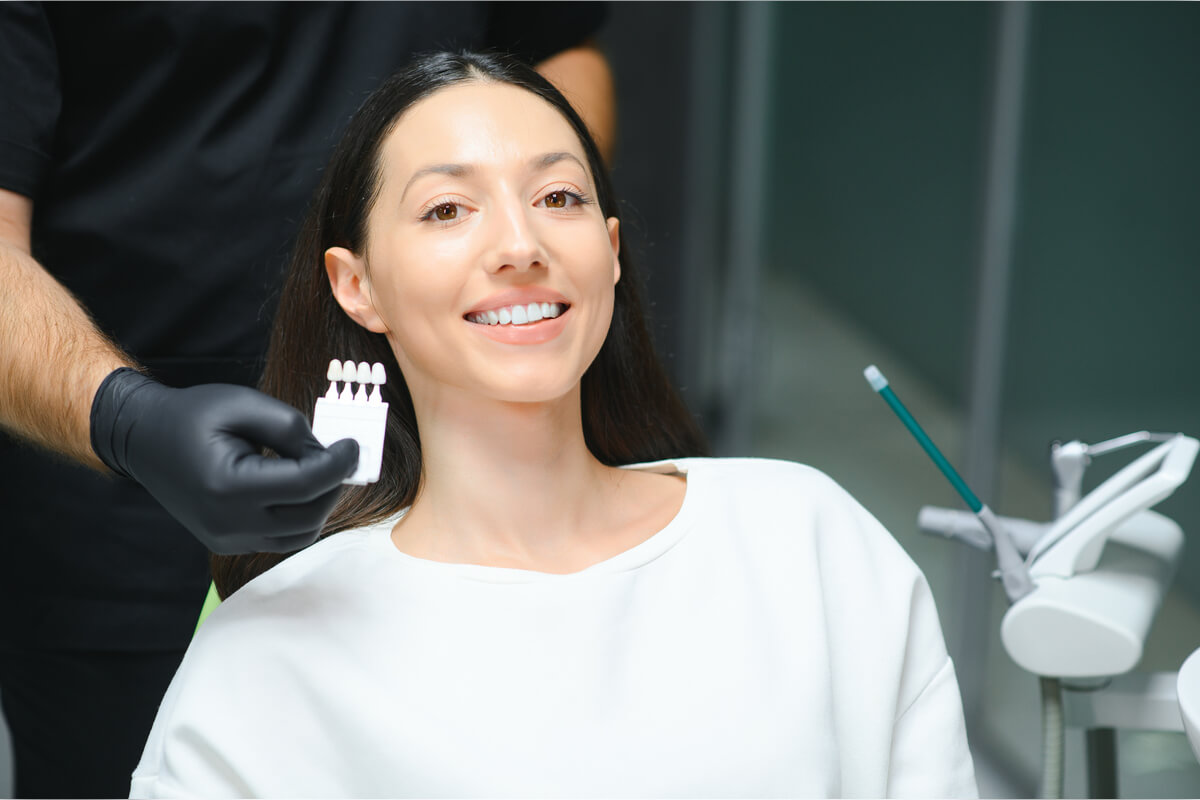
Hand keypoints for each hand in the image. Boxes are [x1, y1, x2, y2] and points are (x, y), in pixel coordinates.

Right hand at [90, 368, 357, 553]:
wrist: (144, 439)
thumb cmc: (192, 415)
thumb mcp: (243, 404)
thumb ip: (290, 428)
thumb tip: (327, 452)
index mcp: (227, 486)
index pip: (305, 484)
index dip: (339, 464)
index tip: (353, 444)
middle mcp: (227, 522)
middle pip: (309, 515)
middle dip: (334, 484)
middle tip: (341, 455)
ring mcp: (227, 538)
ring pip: (301, 533)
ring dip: (321, 503)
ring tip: (320, 469)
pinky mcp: (229, 543)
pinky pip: (282, 539)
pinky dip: (301, 516)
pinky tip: (299, 486)